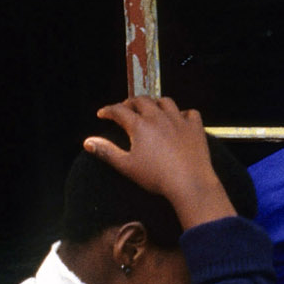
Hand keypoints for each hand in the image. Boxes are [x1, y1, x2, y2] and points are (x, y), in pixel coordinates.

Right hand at [88, 97, 235, 229]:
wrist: (190, 183)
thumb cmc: (156, 177)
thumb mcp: (126, 166)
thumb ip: (106, 151)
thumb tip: (88, 141)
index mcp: (140, 125)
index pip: (119, 110)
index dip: (108, 110)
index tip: (102, 114)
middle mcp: (159, 117)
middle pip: (142, 100)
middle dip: (130, 103)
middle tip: (125, 110)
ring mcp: (179, 120)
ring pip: (165, 102)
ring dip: (155, 103)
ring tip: (151, 111)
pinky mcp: (195, 128)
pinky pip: (190, 113)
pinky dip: (183, 114)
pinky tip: (178, 120)